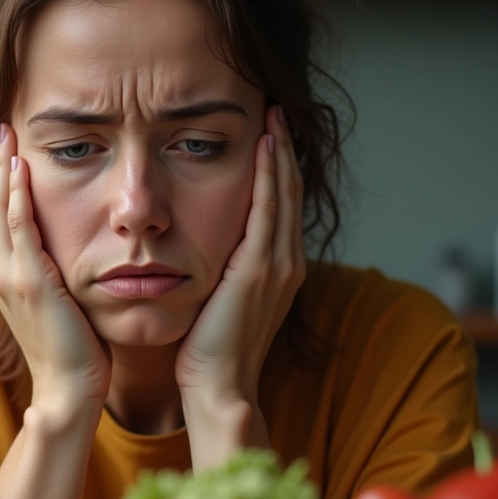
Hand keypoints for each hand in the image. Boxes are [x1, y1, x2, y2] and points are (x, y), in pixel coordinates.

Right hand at [0, 123, 111, 409]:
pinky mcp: (29, 282)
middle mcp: (0, 271)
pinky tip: (21, 169)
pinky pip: (20, 229)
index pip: (1, 217)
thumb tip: (63, 249)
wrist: (69, 386)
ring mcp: (10, 276)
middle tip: (3, 130)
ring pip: (2, 211)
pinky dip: (18, 197)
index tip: (10, 151)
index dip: (3, 182)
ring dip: (4, 171)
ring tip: (7, 137)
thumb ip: (51, 272)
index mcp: (6, 274)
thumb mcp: (57, 301)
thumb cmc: (72, 347)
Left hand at [175, 103, 305, 405]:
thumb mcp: (224, 300)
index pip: (280, 206)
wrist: (219, 387)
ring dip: (280, 154)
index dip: (279, 168)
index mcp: (278, 269)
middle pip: (289, 193)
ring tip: (274, 118)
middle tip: (278, 111)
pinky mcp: (259, 270)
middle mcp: (286, 262)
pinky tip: (266, 148)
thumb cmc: (212, 348)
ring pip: (283, 195)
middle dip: (285, 151)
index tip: (270, 134)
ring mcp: (277, 266)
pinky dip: (270, 177)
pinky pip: (267, 212)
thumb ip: (226, 270)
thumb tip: (208, 246)